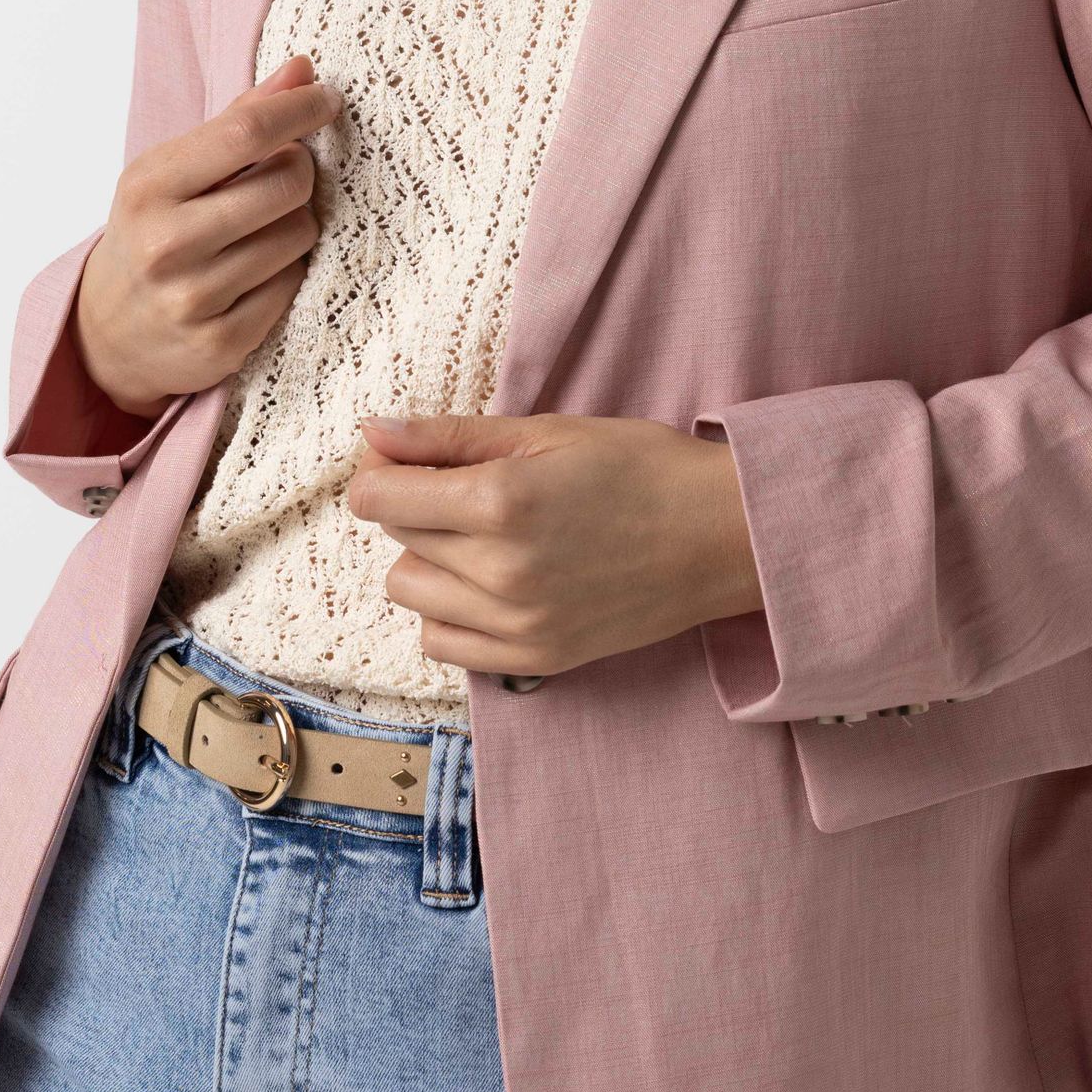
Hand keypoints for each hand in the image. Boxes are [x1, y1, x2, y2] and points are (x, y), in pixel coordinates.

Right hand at [75, 56, 342, 414]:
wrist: (109, 332)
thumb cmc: (154, 232)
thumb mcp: (175, 170)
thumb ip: (239, 118)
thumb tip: (303, 69)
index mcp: (148, 186)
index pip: (246, 131)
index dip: (299, 109)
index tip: (325, 100)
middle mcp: (166, 243)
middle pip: (288, 183)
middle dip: (299, 172)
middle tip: (283, 176)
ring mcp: (193, 299)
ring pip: (299, 235)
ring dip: (296, 224)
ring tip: (263, 229)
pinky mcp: (221, 343)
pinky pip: (295, 285)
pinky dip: (288, 272)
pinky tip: (258, 273)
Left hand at [343, 410, 763, 681]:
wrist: (720, 536)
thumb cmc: (640, 468)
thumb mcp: (545, 432)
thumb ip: (449, 436)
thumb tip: (371, 431)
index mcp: (498, 501)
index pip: (377, 497)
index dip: (383, 470)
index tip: (408, 459)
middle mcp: (499, 571)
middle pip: (395, 540)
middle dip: (416, 507)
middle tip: (471, 488)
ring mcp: (516, 623)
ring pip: (409, 593)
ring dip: (429, 561)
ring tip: (483, 537)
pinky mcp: (534, 660)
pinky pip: (442, 643)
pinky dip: (451, 611)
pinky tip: (489, 583)